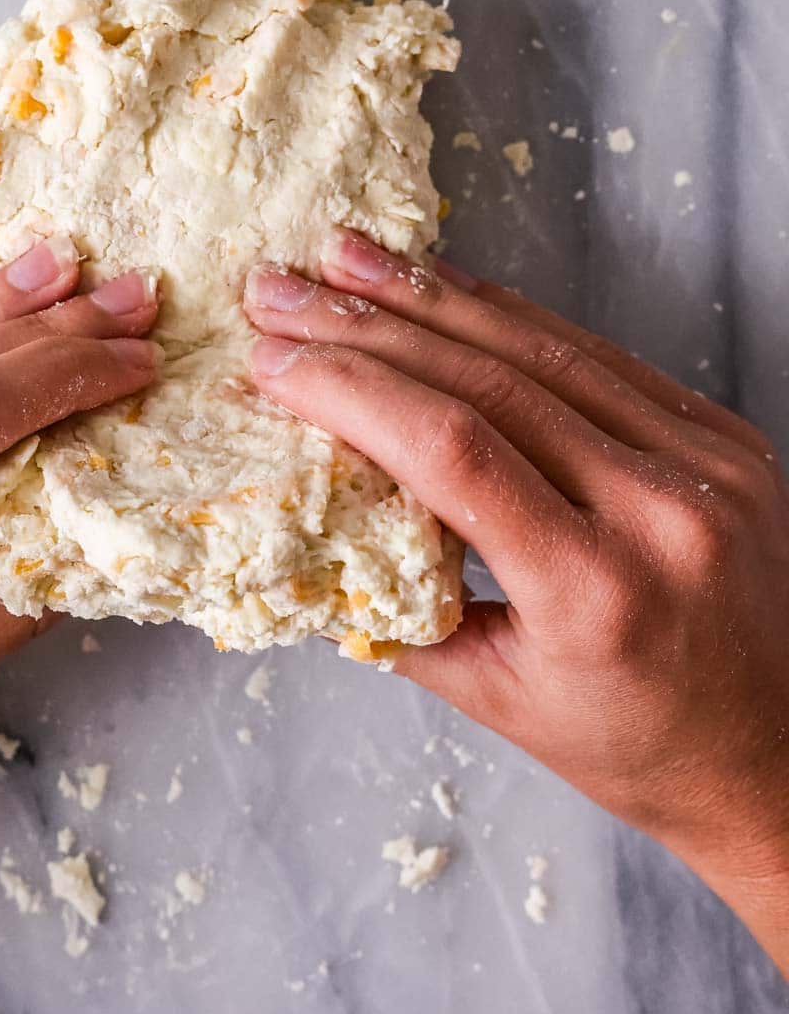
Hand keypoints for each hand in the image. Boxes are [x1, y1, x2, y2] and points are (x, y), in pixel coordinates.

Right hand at [244, 230, 788, 971]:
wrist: (779, 756)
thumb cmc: (637, 747)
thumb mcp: (498, 701)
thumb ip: (400, 610)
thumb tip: (304, 525)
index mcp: (599, 590)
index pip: (454, 449)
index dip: (353, 390)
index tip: (274, 361)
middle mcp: (662, 512)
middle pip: (488, 380)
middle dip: (367, 325)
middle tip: (282, 288)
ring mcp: (706, 462)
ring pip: (542, 347)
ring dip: (430, 296)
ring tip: (344, 257)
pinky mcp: (723, 436)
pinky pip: (597, 354)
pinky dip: (509, 316)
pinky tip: (443, 286)